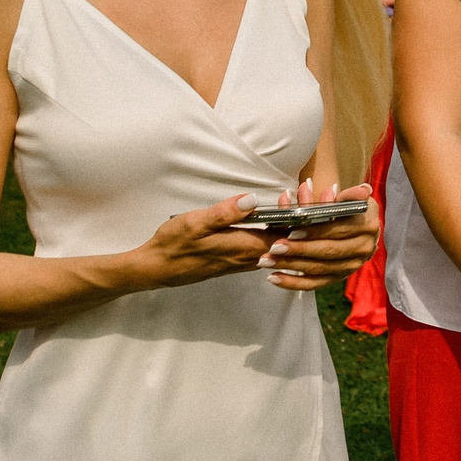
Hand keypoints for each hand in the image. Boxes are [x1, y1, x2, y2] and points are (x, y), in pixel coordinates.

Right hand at [128, 193, 289, 291]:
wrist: (157, 268)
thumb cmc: (174, 244)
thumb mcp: (195, 223)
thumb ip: (225, 213)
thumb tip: (252, 200)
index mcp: (245, 247)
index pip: (288, 235)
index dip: (300, 216)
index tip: (302, 194)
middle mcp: (250, 258)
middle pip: (288, 240)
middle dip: (300, 218)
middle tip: (303, 192)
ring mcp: (245, 261)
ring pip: (278, 245)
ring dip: (289, 225)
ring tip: (291, 200)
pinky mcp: (238, 262)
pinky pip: (266, 247)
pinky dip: (276, 232)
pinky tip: (273, 218)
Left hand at [254, 178, 379, 291]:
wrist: (362, 229)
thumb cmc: (351, 210)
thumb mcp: (354, 197)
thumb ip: (349, 194)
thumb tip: (353, 191)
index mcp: (367, 226)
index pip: (339, 230)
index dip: (316, 231)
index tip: (292, 231)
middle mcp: (363, 249)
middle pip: (328, 251)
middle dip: (299, 250)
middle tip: (274, 247)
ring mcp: (351, 266)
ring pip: (318, 269)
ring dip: (290, 266)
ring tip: (266, 261)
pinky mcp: (338, 277)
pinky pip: (314, 283)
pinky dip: (293, 283)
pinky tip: (274, 278)